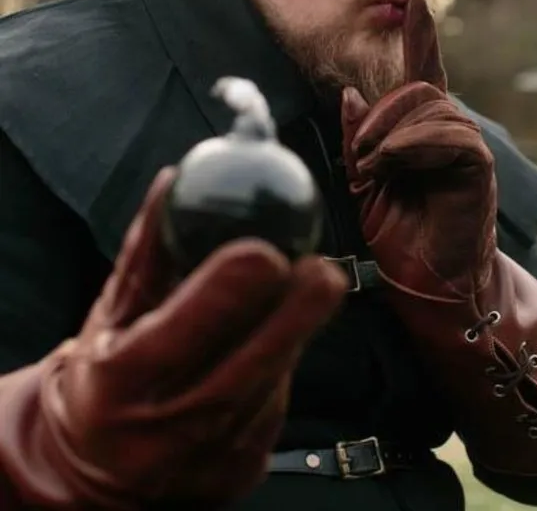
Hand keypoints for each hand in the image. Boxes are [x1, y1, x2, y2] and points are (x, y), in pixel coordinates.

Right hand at [0, 169, 346, 508]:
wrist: (96, 469)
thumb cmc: (105, 373)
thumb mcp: (113, 313)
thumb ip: (146, 249)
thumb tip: (174, 180)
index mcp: (121, 383)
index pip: (181, 333)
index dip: (227, 293)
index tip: (269, 251)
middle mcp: (164, 431)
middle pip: (247, 370)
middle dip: (296, 315)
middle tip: (324, 269)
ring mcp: (207, 461)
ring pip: (271, 386)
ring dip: (293, 334)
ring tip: (306, 290)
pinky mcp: (240, 472)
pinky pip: (274, 407)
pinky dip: (281, 367)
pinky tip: (275, 341)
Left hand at [340, 0, 496, 298]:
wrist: (426, 282)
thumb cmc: (397, 234)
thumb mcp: (363, 182)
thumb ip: (358, 140)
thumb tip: (351, 94)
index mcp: (421, 134)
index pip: (425, 74)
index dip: (422, 37)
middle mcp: (449, 133)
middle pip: (419, 89)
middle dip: (381, 115)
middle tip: (362, 154)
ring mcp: (467, 149)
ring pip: (433, 107)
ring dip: (392, 135)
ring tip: (374, 170)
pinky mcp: (478, 169)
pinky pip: (450, 135)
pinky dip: (411, 146)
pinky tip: (391, 168)